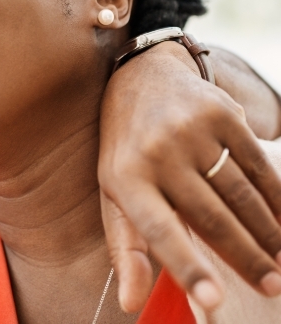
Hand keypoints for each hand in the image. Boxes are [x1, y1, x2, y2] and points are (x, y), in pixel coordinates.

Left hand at [99, 41, 280, 312]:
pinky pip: (258, 165)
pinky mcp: (220, 114)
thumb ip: (127, 247)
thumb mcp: (113, 193)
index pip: (156, 230)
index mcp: (124, 178)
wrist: (141, 77)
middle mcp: (156, 152)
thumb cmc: (126, 149)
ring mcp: (190, 130)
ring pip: (241, 194)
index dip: (187, 267)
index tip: (213, 301)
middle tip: (272, 288)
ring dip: (268, 233)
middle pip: (212, 218)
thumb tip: (131, 303)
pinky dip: (276, 196)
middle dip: (248, 259)